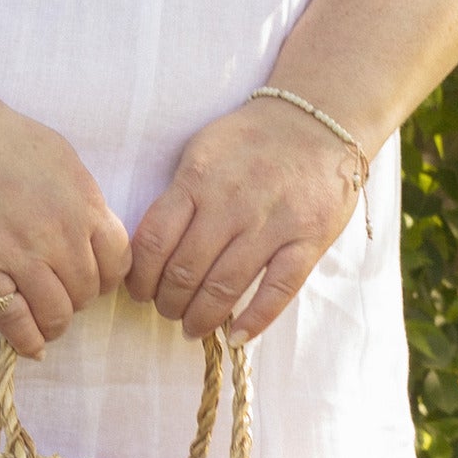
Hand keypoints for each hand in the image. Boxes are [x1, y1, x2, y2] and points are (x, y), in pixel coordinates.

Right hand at [0, 86, 130, 354]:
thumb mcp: (61, 158)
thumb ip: (84, 197)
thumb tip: (94, 230)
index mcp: (83, 204)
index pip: (117, 264)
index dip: (104, 278)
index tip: (88, 278)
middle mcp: (58, 233)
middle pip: (87, 293)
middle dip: (76, 299)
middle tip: (58, 295)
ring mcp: (18, 254)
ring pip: (56, 314)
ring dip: (53, 323)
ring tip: (43, 320)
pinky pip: (14, 321)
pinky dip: (26, 340)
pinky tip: (28, 344)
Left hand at [129, 95, 368, 343]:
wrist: (318, 121)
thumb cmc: (251, 141)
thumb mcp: (202, 153)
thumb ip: (178, 196)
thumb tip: (148, 249)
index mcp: (198, 180)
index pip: (155, 241)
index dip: (140, 277)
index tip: (139, 291)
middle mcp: (231, 202)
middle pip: (185, 270)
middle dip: (168, 302)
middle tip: (166, 311)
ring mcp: (272, 222)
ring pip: (225, 286)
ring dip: (202, 316)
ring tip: (192, 327)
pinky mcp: (308, 238)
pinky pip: (278, 289)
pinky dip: (255, 319)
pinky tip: (237, 336)